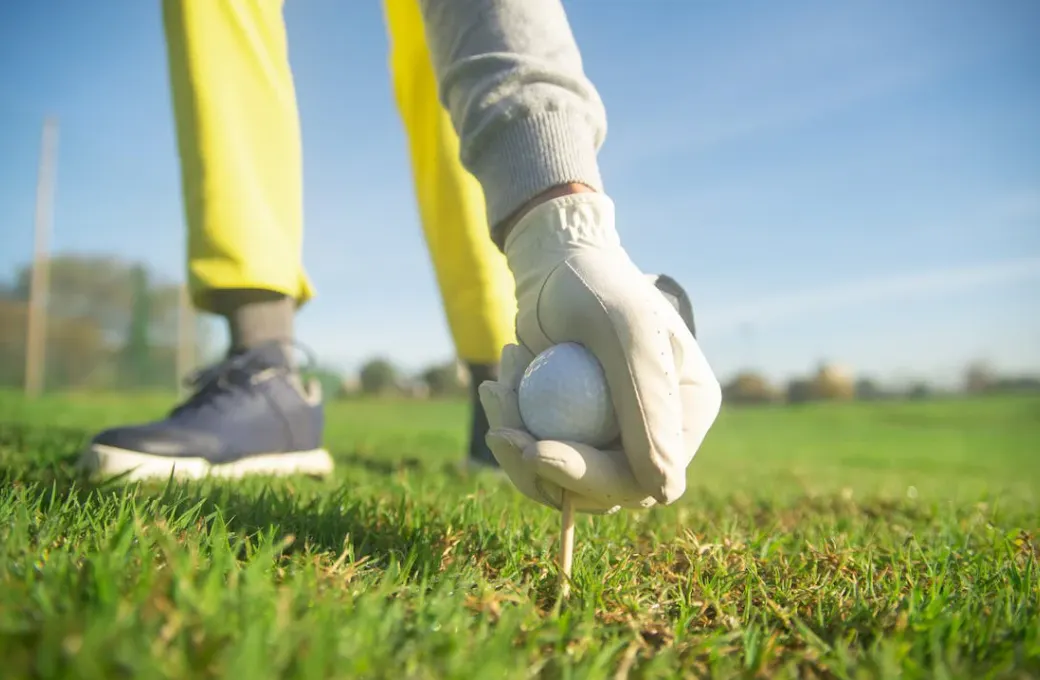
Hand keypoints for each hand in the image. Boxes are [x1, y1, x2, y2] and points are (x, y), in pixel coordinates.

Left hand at [478, 192, 721, 512]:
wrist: (554, 266)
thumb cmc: (593, 285)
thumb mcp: (623, 333)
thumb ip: (647, 407)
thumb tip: (663, 492)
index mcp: (687, 412)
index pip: (647, 480)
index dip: (591, 479)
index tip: (533, 450)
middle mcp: (656, 432)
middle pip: (600, 490)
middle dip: (539, 461)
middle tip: (499, 421)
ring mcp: (612, 436)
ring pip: (561, 481)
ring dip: (518, 440)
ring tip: (499, 384)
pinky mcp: (573, 434)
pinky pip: (538, 459)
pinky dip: (511, 428)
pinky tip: (496, 387)